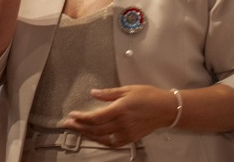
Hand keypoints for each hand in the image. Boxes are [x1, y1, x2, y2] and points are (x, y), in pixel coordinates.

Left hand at [58, 85, 175, 146]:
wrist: (166, 109)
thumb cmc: (149, 97)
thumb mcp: (127, 90)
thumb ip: (108, 93)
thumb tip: (93, 93)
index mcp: (120, 110)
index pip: (95, 117)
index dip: (81, 118)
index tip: (72, 115)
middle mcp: (122, 124)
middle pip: (95, 129)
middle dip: (79, 127)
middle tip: (67, 123)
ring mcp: (126, 133)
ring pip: (102, 138)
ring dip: (87, 135)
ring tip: (77, 130)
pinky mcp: (130, 139)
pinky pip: (112, 143)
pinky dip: (100, 141)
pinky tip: (93, 137)